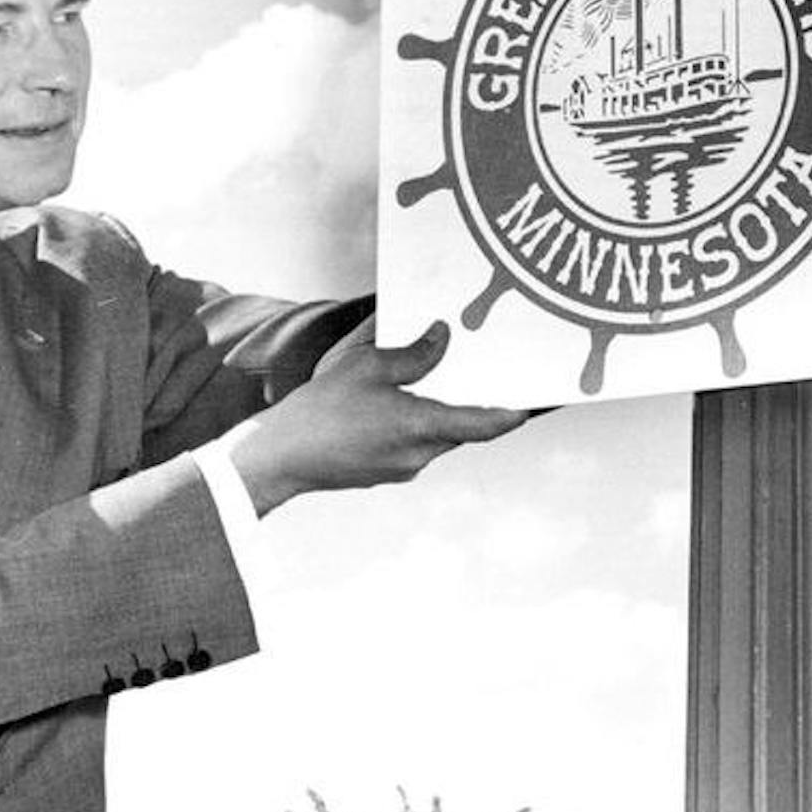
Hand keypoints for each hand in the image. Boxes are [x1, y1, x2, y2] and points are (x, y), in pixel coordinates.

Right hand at [227, 320, 526, 513]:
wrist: (278, 459)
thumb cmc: (320, 410)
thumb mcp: (367, 367)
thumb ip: (412, 353)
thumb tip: (442, 338)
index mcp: (422, 428)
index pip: (486, 424)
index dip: (513, 414)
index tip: (533, 405)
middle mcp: (420, 455)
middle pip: (461, 428)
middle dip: (472, 404)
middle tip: (484, 377)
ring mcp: (402, 469)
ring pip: (436, 437)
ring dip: (438, 413)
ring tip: (428, 384)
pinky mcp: (384, 474)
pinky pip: (413, 445)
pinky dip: (413, 425)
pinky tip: (393, 405)